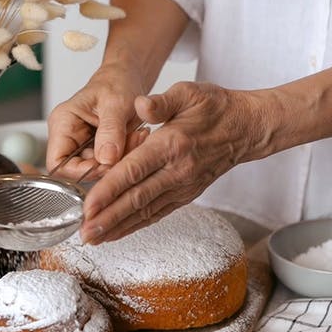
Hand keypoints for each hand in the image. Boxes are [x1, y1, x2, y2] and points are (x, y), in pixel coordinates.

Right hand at [46, 61, 147, 181]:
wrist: (127, 77)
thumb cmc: (116, 82)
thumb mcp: (116, 103)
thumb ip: (110, 131)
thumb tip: (106, 159)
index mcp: (63, 123)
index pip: (57, 163)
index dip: (79, 171)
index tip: (105, 164)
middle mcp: (69, 135)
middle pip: (79, 169)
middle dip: (106, 163)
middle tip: (130, 146)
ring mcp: (82, 143)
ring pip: (97, 167)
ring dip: (119, 159)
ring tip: (136, 137)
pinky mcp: (97, 147)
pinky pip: (109, 162)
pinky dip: (124, 155)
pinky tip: (136, 138)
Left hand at [80, 80, 262, 242]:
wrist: (247, 128)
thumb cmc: (216, 108)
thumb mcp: (189, 93)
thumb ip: (161, 101)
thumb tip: (140, 105)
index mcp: (172, 145)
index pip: (134, 172)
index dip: (109, 191)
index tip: (87, 205)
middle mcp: (177, 171)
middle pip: (136, 200)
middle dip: (107, 218)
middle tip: (84, 233)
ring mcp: (182, 187)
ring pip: (145, 212)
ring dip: (118, 227)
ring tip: (93, 238)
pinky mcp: (186, 194)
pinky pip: (157, 213)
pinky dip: (136, 225)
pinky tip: (118, 232)